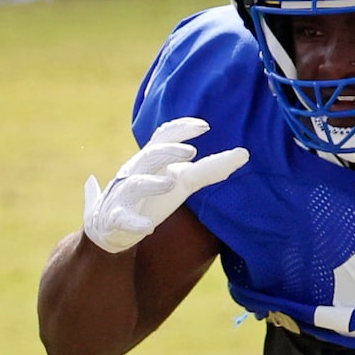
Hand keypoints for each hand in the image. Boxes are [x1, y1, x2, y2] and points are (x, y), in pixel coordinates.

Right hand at [81, 117, 249, 253]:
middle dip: (168, 151)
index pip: (163, 136)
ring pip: (134, 184)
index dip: (182, 128)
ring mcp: (124, 195)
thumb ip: (208, 170)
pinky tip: (148, 228)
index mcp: (150, 160)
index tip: (205, 126)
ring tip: (171, 183)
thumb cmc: (150, 198)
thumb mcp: (180, 182)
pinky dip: (134, 223)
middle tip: (191, 152)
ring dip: (152, 183)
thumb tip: (244, 154)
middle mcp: (135, 172)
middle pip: (150, 155)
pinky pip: (123, 219)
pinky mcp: (116, 219)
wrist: (109, 226)